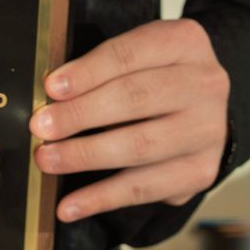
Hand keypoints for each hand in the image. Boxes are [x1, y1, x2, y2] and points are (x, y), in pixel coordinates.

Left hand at [29, 17, 229, 222]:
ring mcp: (207, 131)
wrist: (204, 109)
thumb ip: (101, 68)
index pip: (130, 55)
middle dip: (81, 114)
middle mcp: (206, 85)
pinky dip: (101, 198)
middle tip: (42, 127)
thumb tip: (51, 96)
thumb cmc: (156, 77)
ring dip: (85, 155)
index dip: (88, 72)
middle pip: (136, 98)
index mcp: (184, 43)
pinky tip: (70, 206)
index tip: (52, 88)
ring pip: (140, 146)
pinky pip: (143, 188)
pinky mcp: (199, 171)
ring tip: (47, 160)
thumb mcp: (138, 55)